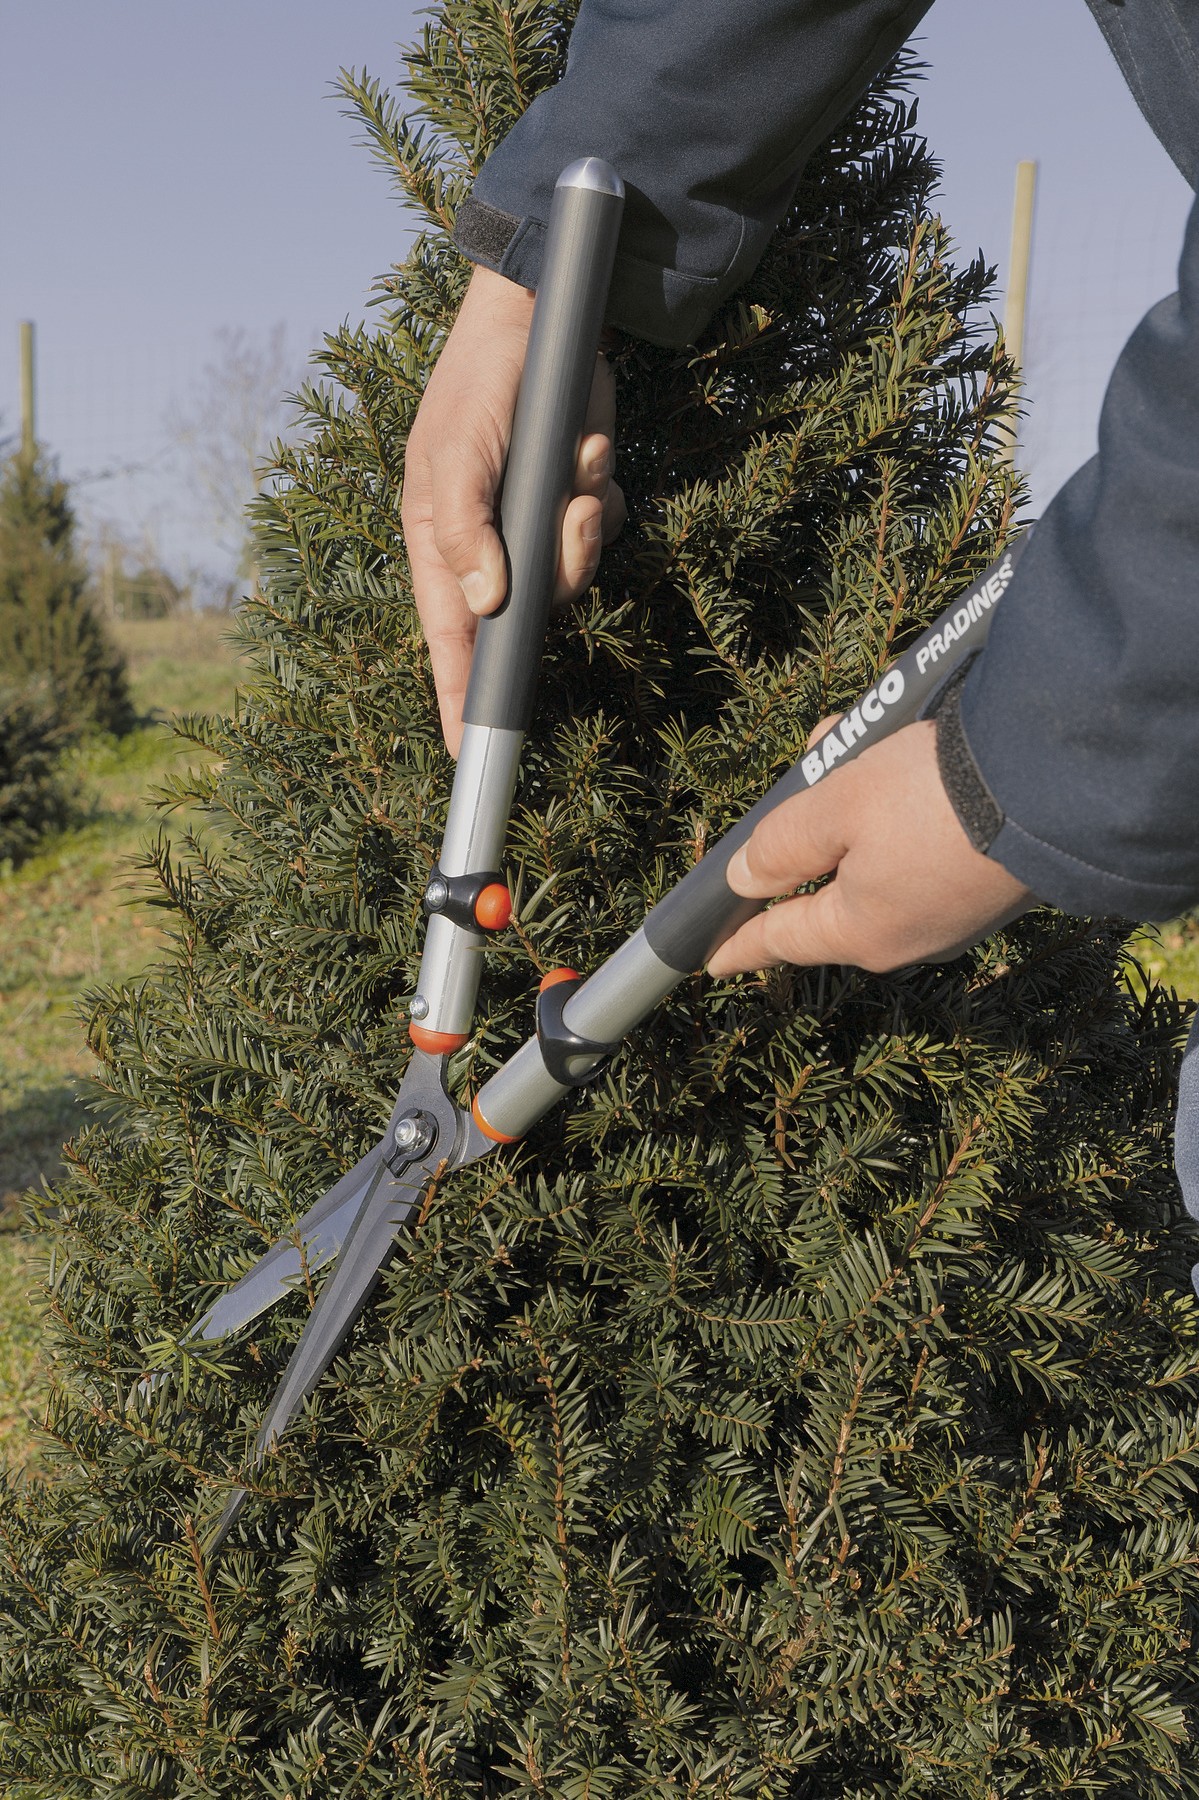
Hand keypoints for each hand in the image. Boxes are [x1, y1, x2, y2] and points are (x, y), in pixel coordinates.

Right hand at [401, 265, 625, 753]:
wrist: (541, 321)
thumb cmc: (480, 386)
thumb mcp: (456, 455)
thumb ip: (465, 532)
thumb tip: (487, 603)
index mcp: (441, 545)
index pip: (450, 641)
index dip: (460, 698)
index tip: (468, 753)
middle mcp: (488, 548)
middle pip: (531, 614)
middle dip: (562, 571)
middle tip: (571, 511)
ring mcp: (534, 529)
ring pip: (575, 576)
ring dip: (588, 526)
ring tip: (582, 461)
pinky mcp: (575, 502)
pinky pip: (602, 535)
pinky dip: (605, 501)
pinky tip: (593, 453)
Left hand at [706, 717, 1033, 977]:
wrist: (1062, 782)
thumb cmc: (932, 797)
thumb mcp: (837, 806)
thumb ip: (783, 844)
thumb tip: (747, 879)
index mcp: (861, 932)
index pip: (781, 940)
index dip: (741, 943)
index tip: (711, 960)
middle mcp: (909, 937)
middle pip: (831, 886)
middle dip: (811, 830)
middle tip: (810, 767)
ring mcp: (956, 914)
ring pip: (879, 858)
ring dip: (860, 803)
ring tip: (860, 740)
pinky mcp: (994, 884)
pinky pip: (925, 850)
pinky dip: (907, 807)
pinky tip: (913, 755)